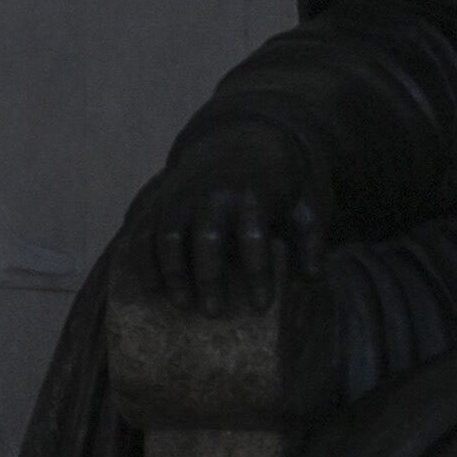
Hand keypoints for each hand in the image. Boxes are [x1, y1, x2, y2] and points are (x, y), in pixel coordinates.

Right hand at [124, 120, 323, 318]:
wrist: (239, 143)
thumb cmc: (274, 187)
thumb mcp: (302, 205)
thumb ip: (311, 240)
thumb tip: (312, 278)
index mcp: (252, 195)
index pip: (254, 237)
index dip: (257, 273)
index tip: (260, 306)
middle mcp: (213, 194)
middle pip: (207, 238)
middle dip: (209, 277)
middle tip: (213, 313)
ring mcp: (182, 197)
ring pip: (170, 234)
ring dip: (173, 272)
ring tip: (182, 305)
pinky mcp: (161, 202)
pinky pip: (144, 230)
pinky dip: (144, 259)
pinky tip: (150, 288)